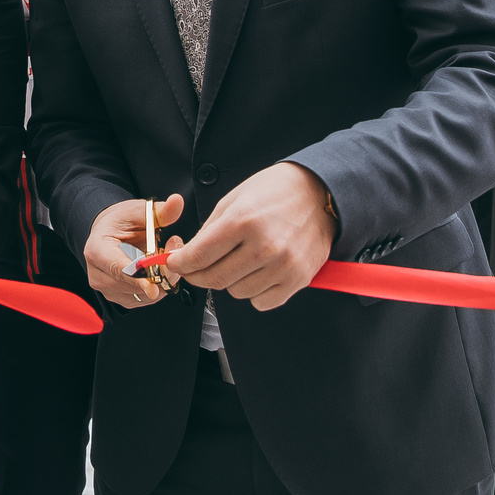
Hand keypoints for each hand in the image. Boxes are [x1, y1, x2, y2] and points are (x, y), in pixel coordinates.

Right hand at [81, 193, 183, 309]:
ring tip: (164, 256)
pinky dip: (157, 286)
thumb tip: (177, 201)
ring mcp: (108, 290)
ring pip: (143, 295)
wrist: (110, 233)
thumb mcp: (139, 211)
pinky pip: (146, 299)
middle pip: (133, 284)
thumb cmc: (121, 222)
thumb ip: (160, 210)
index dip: (137, 278)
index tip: (153, 287)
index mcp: (97, 250)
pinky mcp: (121, 299)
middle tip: (172, 249)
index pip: (117, 268)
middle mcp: (98, 274)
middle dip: (159, 272)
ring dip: (161, 279)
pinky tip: (158, 269)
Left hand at [168, 163, 333, 311]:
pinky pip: (262, 302)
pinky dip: (254, 292)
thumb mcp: (234, 199)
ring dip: (230, 281)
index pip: (199, 256)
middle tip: (196, 268)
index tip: (175, 264)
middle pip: (215, 279)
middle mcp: (264, 246)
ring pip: (237, 292)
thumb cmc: (276, 191)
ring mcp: (283, 265)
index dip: (180, 264)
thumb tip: (188, 255)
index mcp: (243, 221)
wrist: (319, 194)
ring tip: (238, 261)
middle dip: (198, 275)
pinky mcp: (298, 279)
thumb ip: (209, 230)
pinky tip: (257, 273)